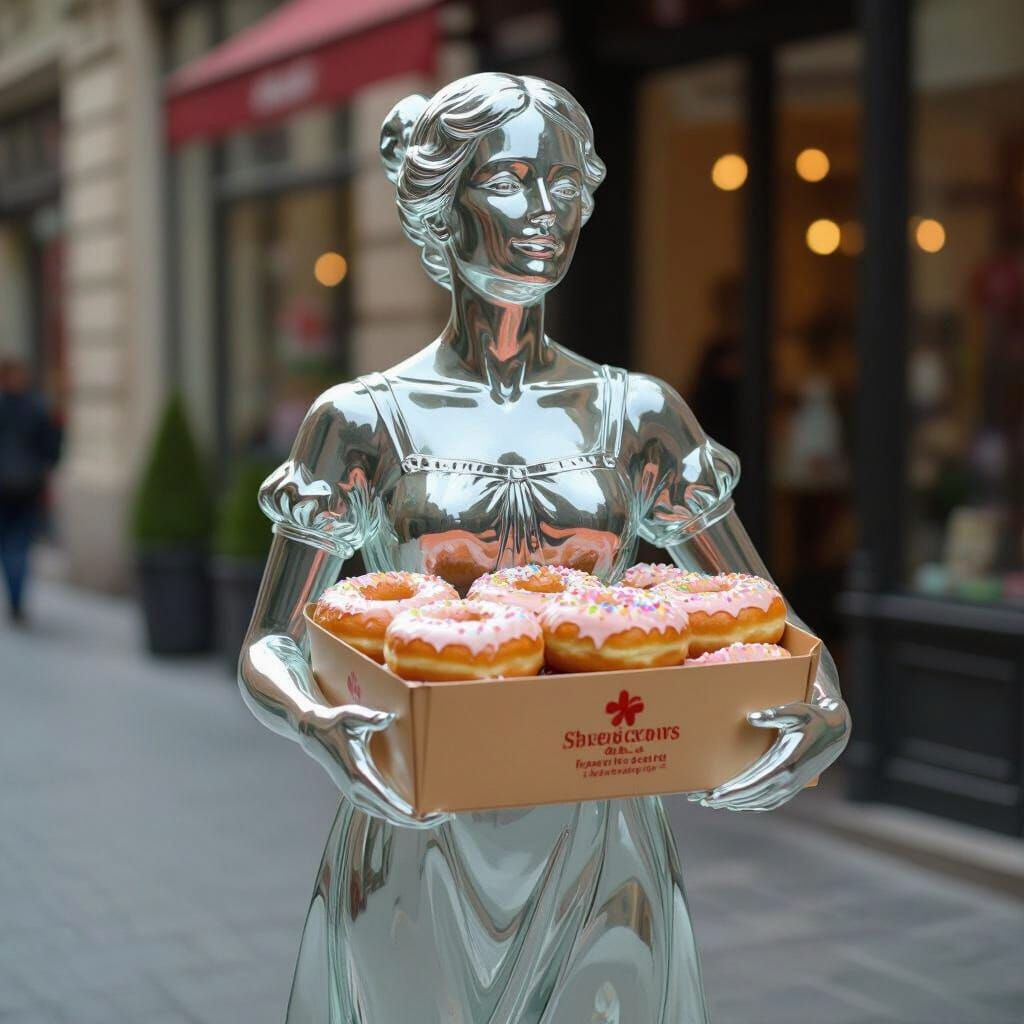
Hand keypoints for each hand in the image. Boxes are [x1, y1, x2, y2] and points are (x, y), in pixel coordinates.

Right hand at [300, 703, 449, 829]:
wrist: (314, 733)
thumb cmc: (335, 723)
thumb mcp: (351, 717)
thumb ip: (369, 718)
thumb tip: (387, 717)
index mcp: (360, 778)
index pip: (392, 806)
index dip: (415, 815)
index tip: (435, 816)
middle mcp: (358, 793)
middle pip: (394, 817)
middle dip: (420, 820)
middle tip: (446, 817)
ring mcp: (357, 796)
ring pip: (389, 816)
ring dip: (412, 819)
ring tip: (437, 814)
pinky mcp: (359, 794)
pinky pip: (384, 810)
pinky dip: (401, 813)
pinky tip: (417, 809)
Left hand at [688, 696, 849, 811]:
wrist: (836, 731)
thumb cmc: (813, 718)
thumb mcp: (796, 711)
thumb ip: (774, 713)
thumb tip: (752, 717)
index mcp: (786, 764)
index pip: (752, 784)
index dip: (731, 792)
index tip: (711, 796)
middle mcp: (788, 780)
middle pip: (751, 797)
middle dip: (725, 800)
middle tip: (700, 799)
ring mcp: (791, 786)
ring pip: (758, 802)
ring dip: (735, 804)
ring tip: (711, 800)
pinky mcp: (792, 786)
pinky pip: (768, 801)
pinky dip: (750, 804)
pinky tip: (736, 802)